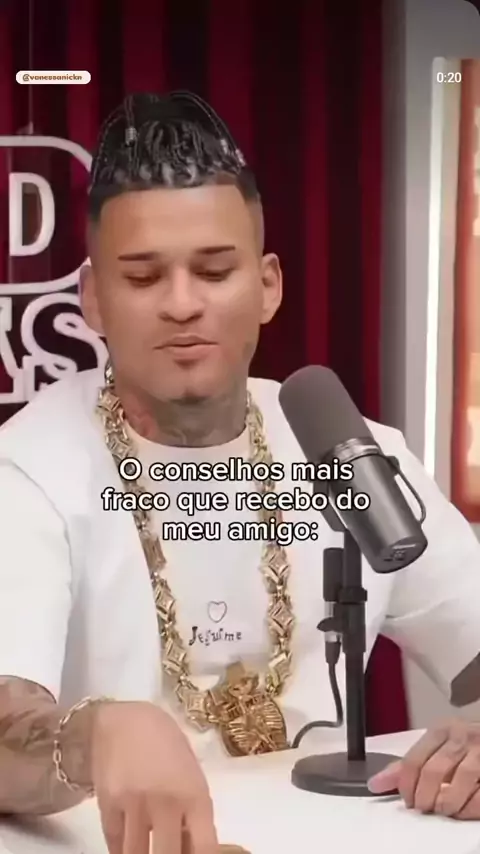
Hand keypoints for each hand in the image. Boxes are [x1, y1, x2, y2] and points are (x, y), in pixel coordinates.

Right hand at [91, 701, 217, 853]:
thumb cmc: (166, 743)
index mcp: (194, 794)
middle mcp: (166, 803)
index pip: (205, 847)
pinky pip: (115, 845)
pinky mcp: (107, 807)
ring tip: (148, 849)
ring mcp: (134, 806)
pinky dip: (122, 851)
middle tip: (166, 851)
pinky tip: (128, 848)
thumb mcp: (190, 774)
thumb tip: (192, 849)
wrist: (124, 720)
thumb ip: (193, 812)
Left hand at [367, 720, 479, 818]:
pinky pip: (478, 798)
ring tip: (441, 809)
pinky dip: (466, 809)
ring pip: (457, 785)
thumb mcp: (437, 744)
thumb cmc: (465, 743)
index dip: (406, 786)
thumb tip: (375, 783)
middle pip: (433, 773)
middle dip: (424, 797)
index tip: (406, 800)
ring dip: (445, 804)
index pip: (414, 760)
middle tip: (423, 807)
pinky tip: (461, 810)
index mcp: (442, 729)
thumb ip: (409, 764)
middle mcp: (461, 737)